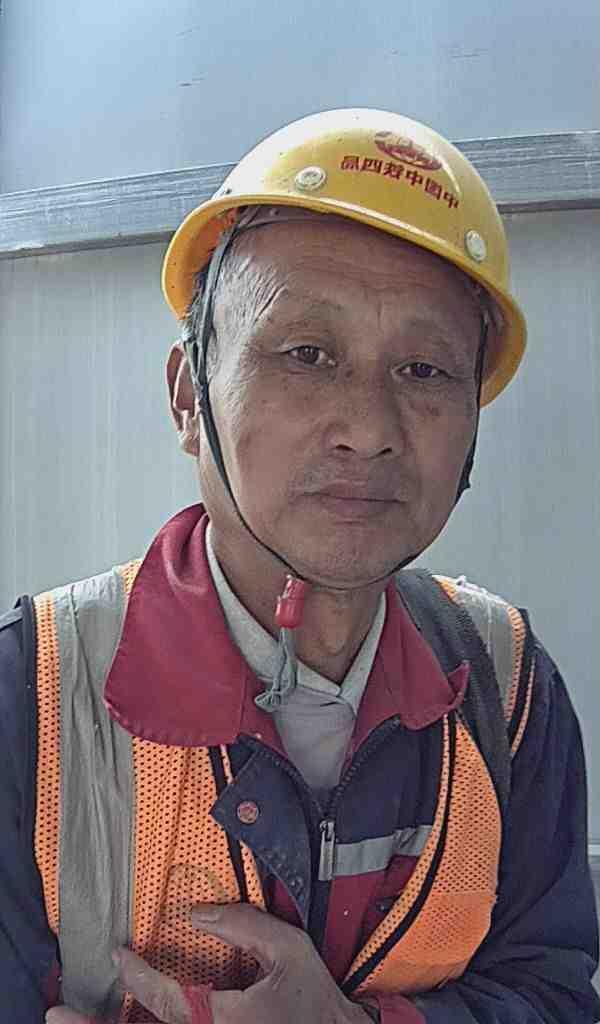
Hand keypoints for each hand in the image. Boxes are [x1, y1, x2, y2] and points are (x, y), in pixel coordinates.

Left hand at [46, 903, 373, 1023]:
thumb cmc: (314, 996)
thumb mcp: (288, 948)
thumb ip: (242, 924)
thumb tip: (194, 913)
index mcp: (228, 1021)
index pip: (169, 1000)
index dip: (138, 976)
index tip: (118, 953)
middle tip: (56, 1018)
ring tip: (71, 1023)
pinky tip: (122, 1022)